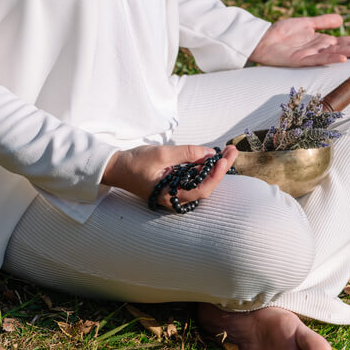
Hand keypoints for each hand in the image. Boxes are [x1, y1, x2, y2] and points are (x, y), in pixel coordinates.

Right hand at [102, 144, 238, 211]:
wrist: (116, 168)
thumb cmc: (135, 163)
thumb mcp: (162, 154)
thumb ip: (187, 154)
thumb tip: (210, 152)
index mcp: (171, 195)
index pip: (202, 189)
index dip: (216, 175)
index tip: (225, 160)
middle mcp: (176, 198)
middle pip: (206, 186)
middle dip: (221, 168)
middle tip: (232, 150)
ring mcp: (176, 192)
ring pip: (202, 182)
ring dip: (215, 167)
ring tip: (227, 152)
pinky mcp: (175, 186)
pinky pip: (194, 179)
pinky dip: (204, 168)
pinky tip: (213, 157)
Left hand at [248, 14, 349, 67]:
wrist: (263, 40)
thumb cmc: (282, 33)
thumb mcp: (306, 23)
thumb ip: (323, 21)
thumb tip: (342, 19)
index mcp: (324, 41)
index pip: (349, 40)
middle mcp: (321, 50)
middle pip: (347, 47)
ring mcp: (313, 56)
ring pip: (337, 54)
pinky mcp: (301, 61)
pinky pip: (319, 60)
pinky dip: (331, 59)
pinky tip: (343, 58)